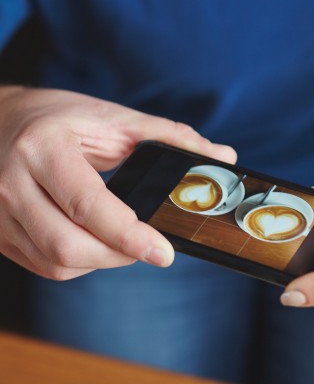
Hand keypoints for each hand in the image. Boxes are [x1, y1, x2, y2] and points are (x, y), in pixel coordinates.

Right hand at [0, 86, 236, 279]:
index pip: (88, 205)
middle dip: (118, 255)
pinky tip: (93, 242)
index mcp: (42, 148)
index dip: (129, 235)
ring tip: (121, 240)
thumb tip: (222, 155)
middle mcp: (11, 183)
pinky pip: (42, 265)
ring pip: (55, 263)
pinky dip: (76, 263)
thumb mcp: (111, 118)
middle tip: (148, 247)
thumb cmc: (57, 118)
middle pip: (68, 246)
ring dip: (99, 261)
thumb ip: (168, 136)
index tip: (163, 252)